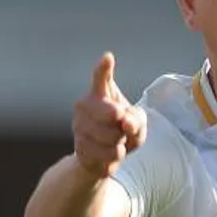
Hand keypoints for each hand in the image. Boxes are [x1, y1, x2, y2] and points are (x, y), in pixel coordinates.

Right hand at [73, 53, 146, 177]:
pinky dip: (116, 156)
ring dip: (121, 142)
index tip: (108, 58)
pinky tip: (110, 152)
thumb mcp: (137, 123)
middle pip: (113, 113)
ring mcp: (79, 125)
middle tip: (121, 126)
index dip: (104, 69)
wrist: (103, 158)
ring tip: (115, 141)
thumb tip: (126, 123)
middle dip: (124, 124)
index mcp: (100, 92)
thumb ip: (136, 120)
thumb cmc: (122, 132)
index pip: (101, 78)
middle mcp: (84, 105)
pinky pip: (108, 153)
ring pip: (112, 136)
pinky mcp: (79, 146)